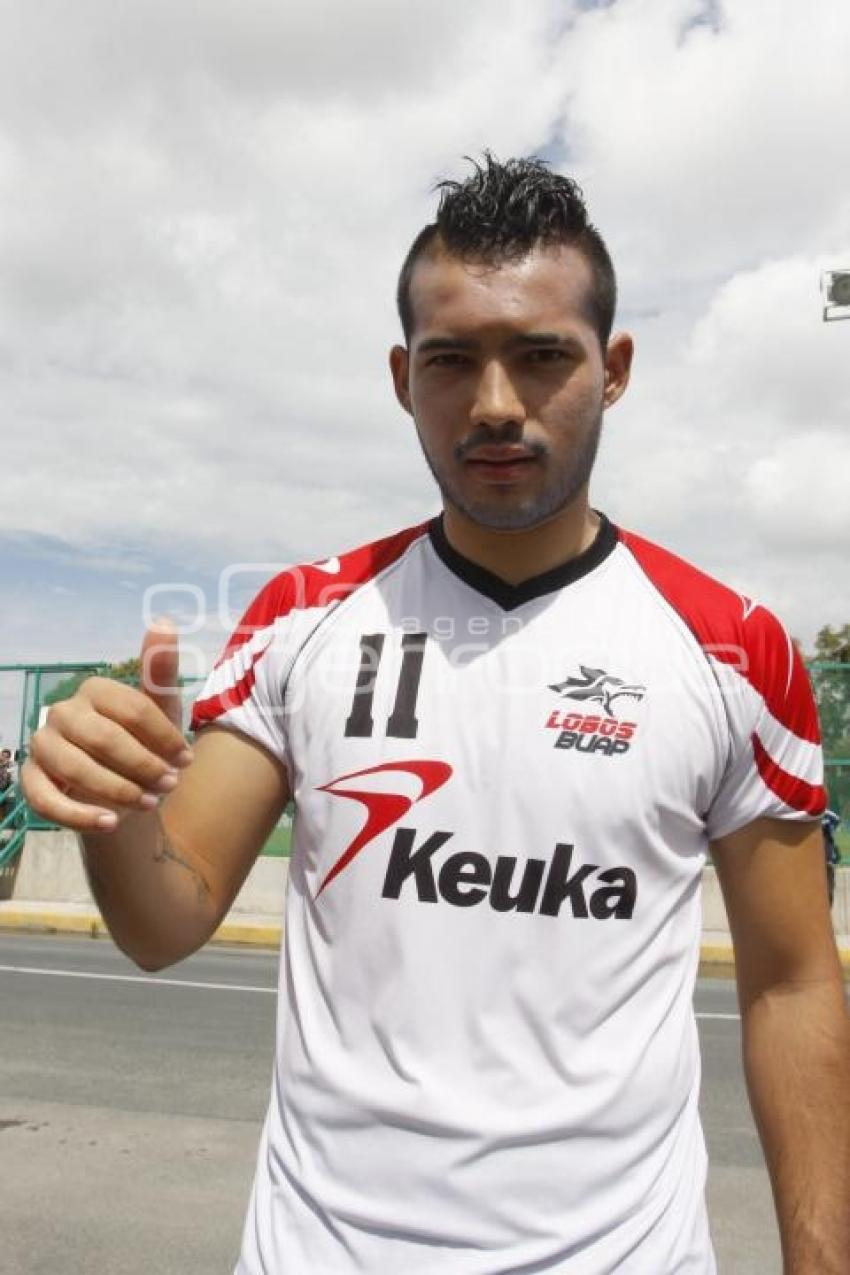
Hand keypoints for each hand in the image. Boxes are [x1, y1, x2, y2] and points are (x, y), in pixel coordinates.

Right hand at [21, 620, 192, 831]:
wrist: (123, 796)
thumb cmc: (144, 748)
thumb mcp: (162, 715)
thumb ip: (160, 674)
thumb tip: (162, 620)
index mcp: (95, 689)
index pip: (133, 709)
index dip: (164, 737)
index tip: (187, 759)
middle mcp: (62, 711)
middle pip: (105, 739)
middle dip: (143, 766)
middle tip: (171, 785)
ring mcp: (42, 745)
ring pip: (75, 769)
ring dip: (117, 791)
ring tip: (148, 804)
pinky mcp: (32, 779)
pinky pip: (46, 800)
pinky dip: (79, 815)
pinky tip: (111, 823)